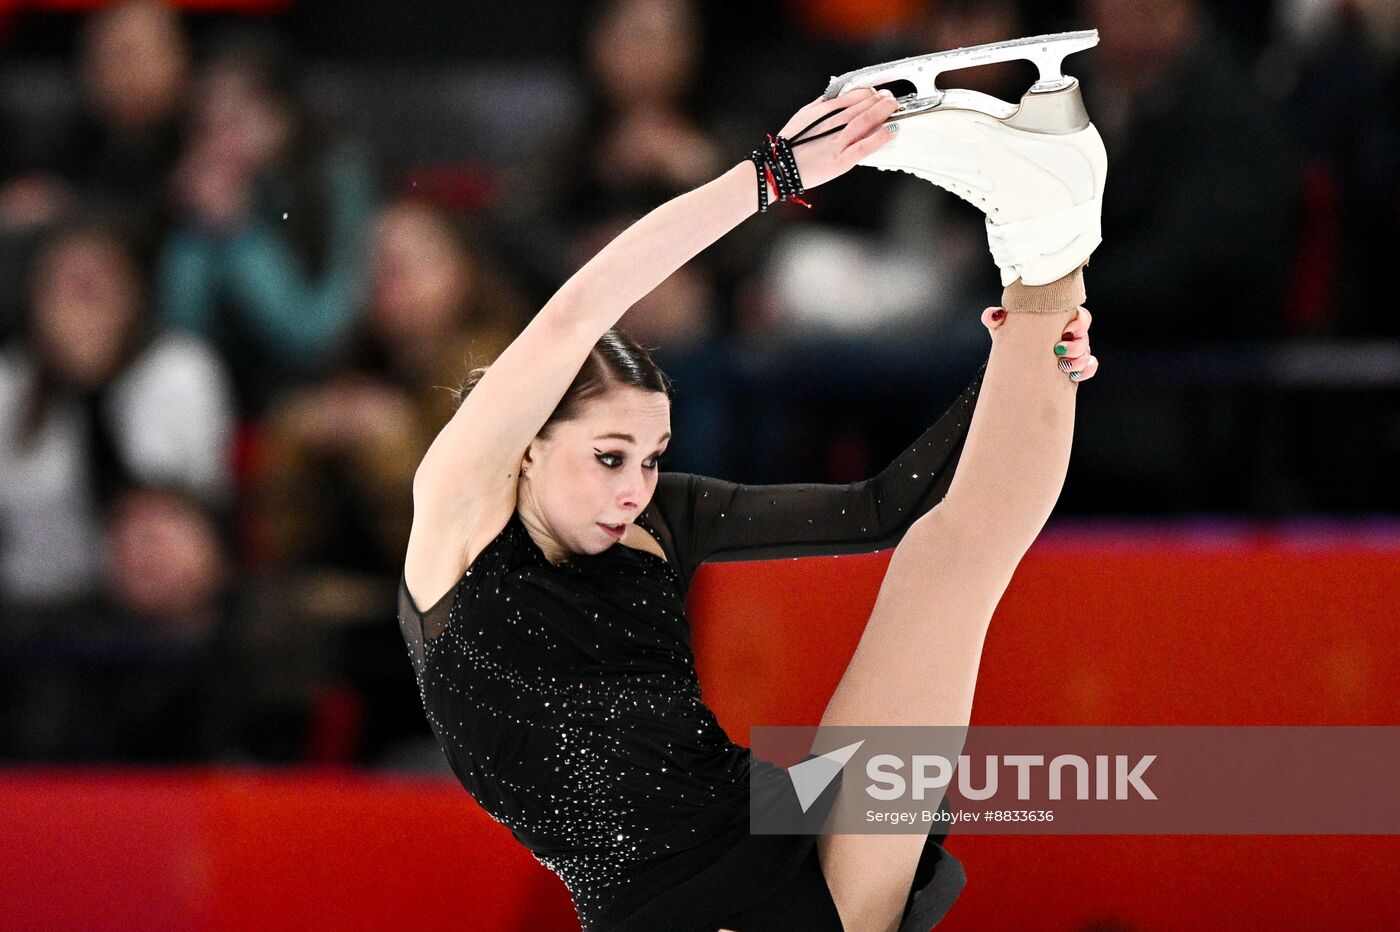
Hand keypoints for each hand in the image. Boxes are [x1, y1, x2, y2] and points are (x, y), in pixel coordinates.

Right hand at [777, 87, 901, 190]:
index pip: (851, 95)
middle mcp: (830, 124)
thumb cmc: (790, 145)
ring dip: (882, 111)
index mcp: (821, 111)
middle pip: (860, 106)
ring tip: (893, 106)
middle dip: (879, 99)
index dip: (867, 92)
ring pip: (864, 121)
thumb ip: (822, 105)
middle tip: (890, 97)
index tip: (876, 93)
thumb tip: (839, 95)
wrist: (779, 169)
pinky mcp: (840, 161)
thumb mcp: (804, 116)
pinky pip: (863, 146)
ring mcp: (836, 143)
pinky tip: (891, 130)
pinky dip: (879, 137)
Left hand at [981, 305, 1098, 381]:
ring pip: (1086, 354)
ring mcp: (1073, 352)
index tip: (1066, 331)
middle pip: (1085, 336)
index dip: (1080, 323)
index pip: (1080, 316)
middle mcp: (1069, 335)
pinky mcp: (1074, 368)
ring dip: (1077, 361)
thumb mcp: (1002, 328)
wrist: (1012, 363)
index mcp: (1057, 319)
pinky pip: (1089, 367)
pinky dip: (1085, 371)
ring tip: (1061, 366)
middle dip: (1076, 345)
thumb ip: (994, 318)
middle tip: (1058, 350)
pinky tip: (1072, 376)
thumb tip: (994, 316)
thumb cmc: (1010, 337)